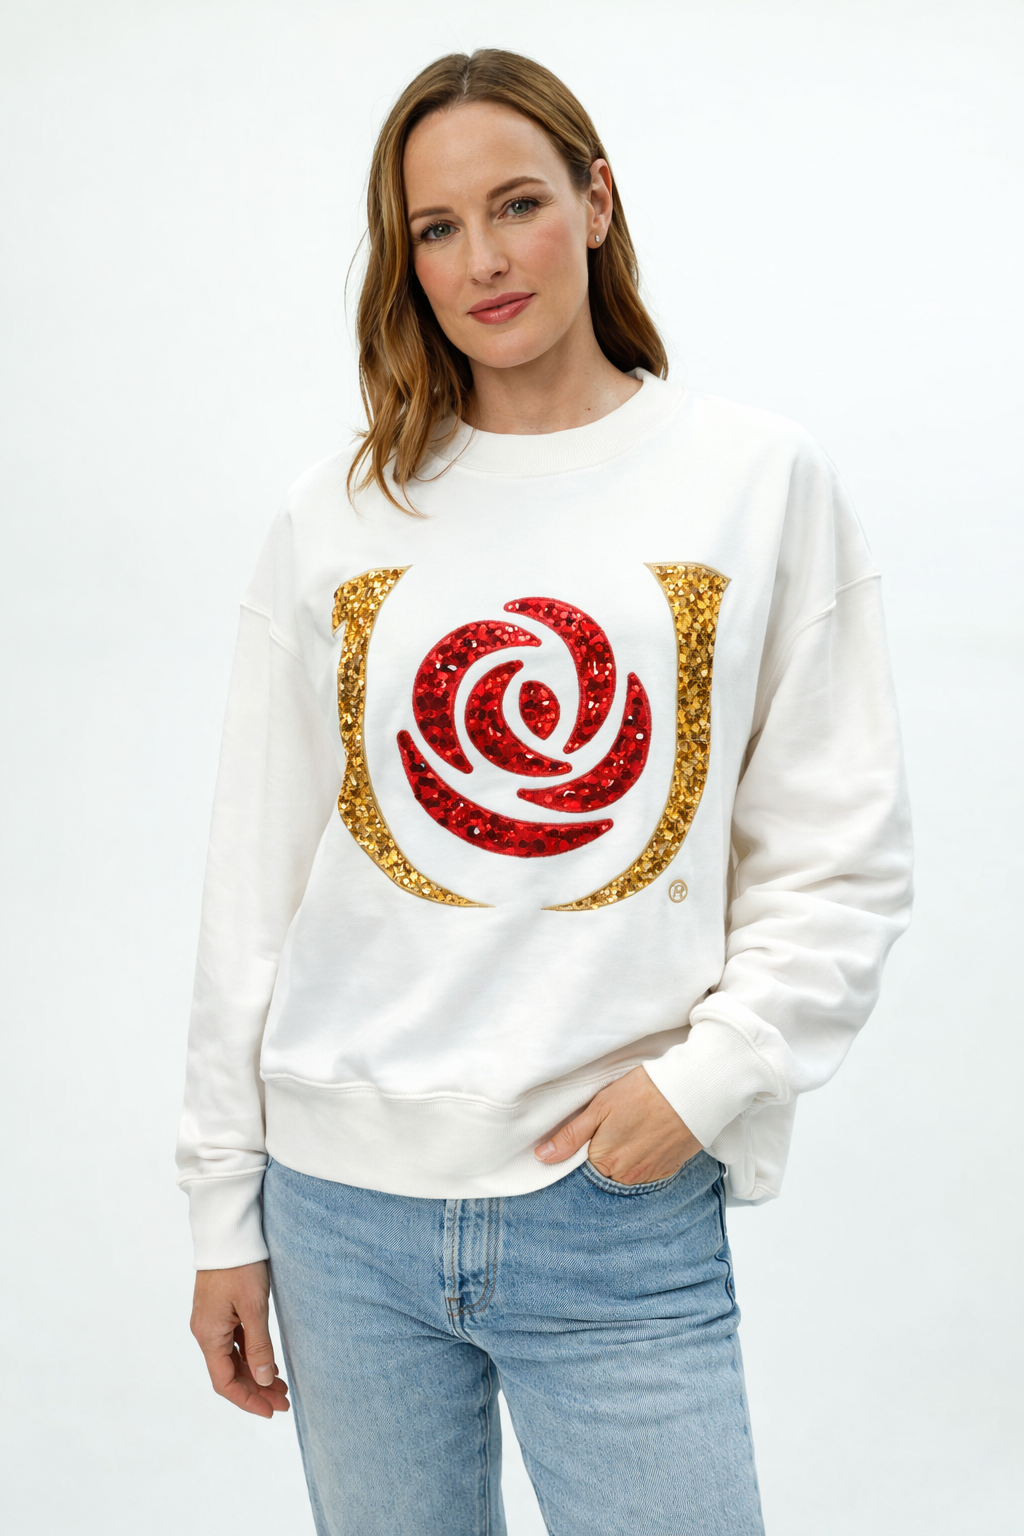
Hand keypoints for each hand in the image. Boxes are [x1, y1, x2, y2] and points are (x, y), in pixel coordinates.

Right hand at [190, 1261, 289, 1418]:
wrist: (227, 1232)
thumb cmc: (240, 1266)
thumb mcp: (253, 1306)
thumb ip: (258, 1345)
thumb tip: (264, 1380)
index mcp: (209, 1335)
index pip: (224, 1382)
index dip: (248, 1400)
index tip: (271, 1411)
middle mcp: (205, 1332)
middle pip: (229, 1373)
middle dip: (256, 1390)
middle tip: (285, 1401)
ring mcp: (211, 1321)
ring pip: (232, 1359)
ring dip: (255, 1374)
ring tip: (282, 1385)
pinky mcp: (218, 1310)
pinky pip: (233, 1342)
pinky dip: (250, 1355)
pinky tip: (268, 1360)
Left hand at [534, 1065, 702, 1184]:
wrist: (692, 1091)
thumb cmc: (643, 1092)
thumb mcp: (600, 1106)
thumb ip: (570, 1136)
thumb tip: (542, 1157)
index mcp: (605, 1162)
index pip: (581, 1168)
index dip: (583, 1149)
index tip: (591, 1133)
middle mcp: (626, 1176)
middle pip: (604, 1172)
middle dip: (604, 1153)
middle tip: (613, 1126)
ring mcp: (649, 1175)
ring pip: (625, 1172)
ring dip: (624, 1156)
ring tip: (632, 1128)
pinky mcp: (668, 1169)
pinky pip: (646, 1171)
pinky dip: (643, 1157)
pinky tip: (647, 1136)